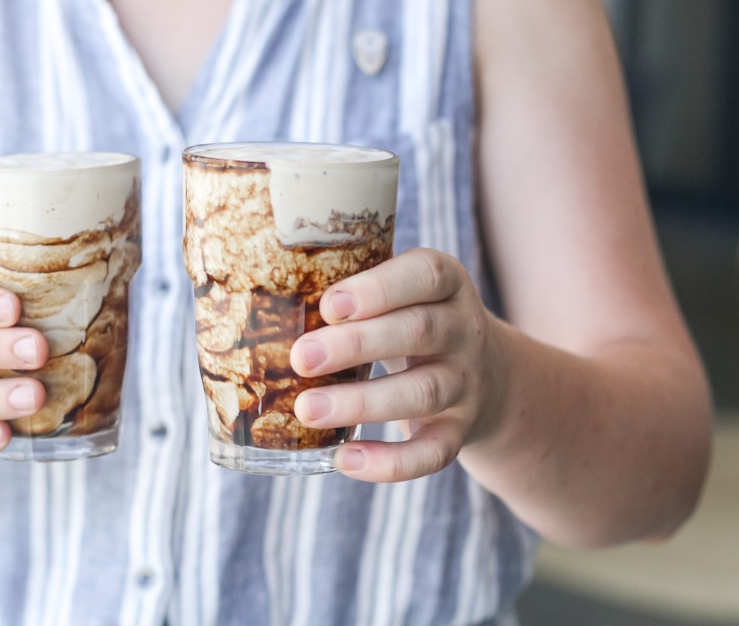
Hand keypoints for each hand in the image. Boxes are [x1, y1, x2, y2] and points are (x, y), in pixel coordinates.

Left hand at [290, 248, 508, 482]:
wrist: (488, 375)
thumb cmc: (409, 319)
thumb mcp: (398, 291)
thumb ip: (350, 288)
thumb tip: (249, 292)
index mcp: (445, 283)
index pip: (425, 275)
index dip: (379, 289)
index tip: (329, 305)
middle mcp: (464, 329)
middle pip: (418, 331)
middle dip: (357, 345)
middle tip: (301, 358)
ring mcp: (466, 383)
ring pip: (422, 392)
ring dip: (362, 403)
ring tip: (306, 409)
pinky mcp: (460, 431)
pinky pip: (433, 452)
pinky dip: (390, 462)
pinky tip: (343, 460)